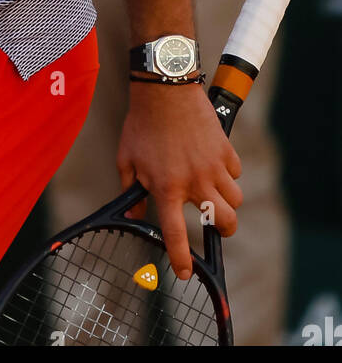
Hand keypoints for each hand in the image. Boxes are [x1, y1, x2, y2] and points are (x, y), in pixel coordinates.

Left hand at [116, 82, 242, 279]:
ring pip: (235, 201)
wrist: (164, 88)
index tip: (187, 273)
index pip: (176, 234)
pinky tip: (214, 165)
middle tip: (216, 225)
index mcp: (166, 187)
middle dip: (224, 231)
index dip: (182, 258)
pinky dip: (229, 175)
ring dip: (227, 203)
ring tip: (214, 193)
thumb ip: (131, 192)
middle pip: (225, 223)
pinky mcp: (225, 150)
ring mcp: (213, 166)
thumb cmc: (141, 124)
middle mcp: (194, 182)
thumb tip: (133, 216)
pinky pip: (236, 173)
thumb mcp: (127, 160)